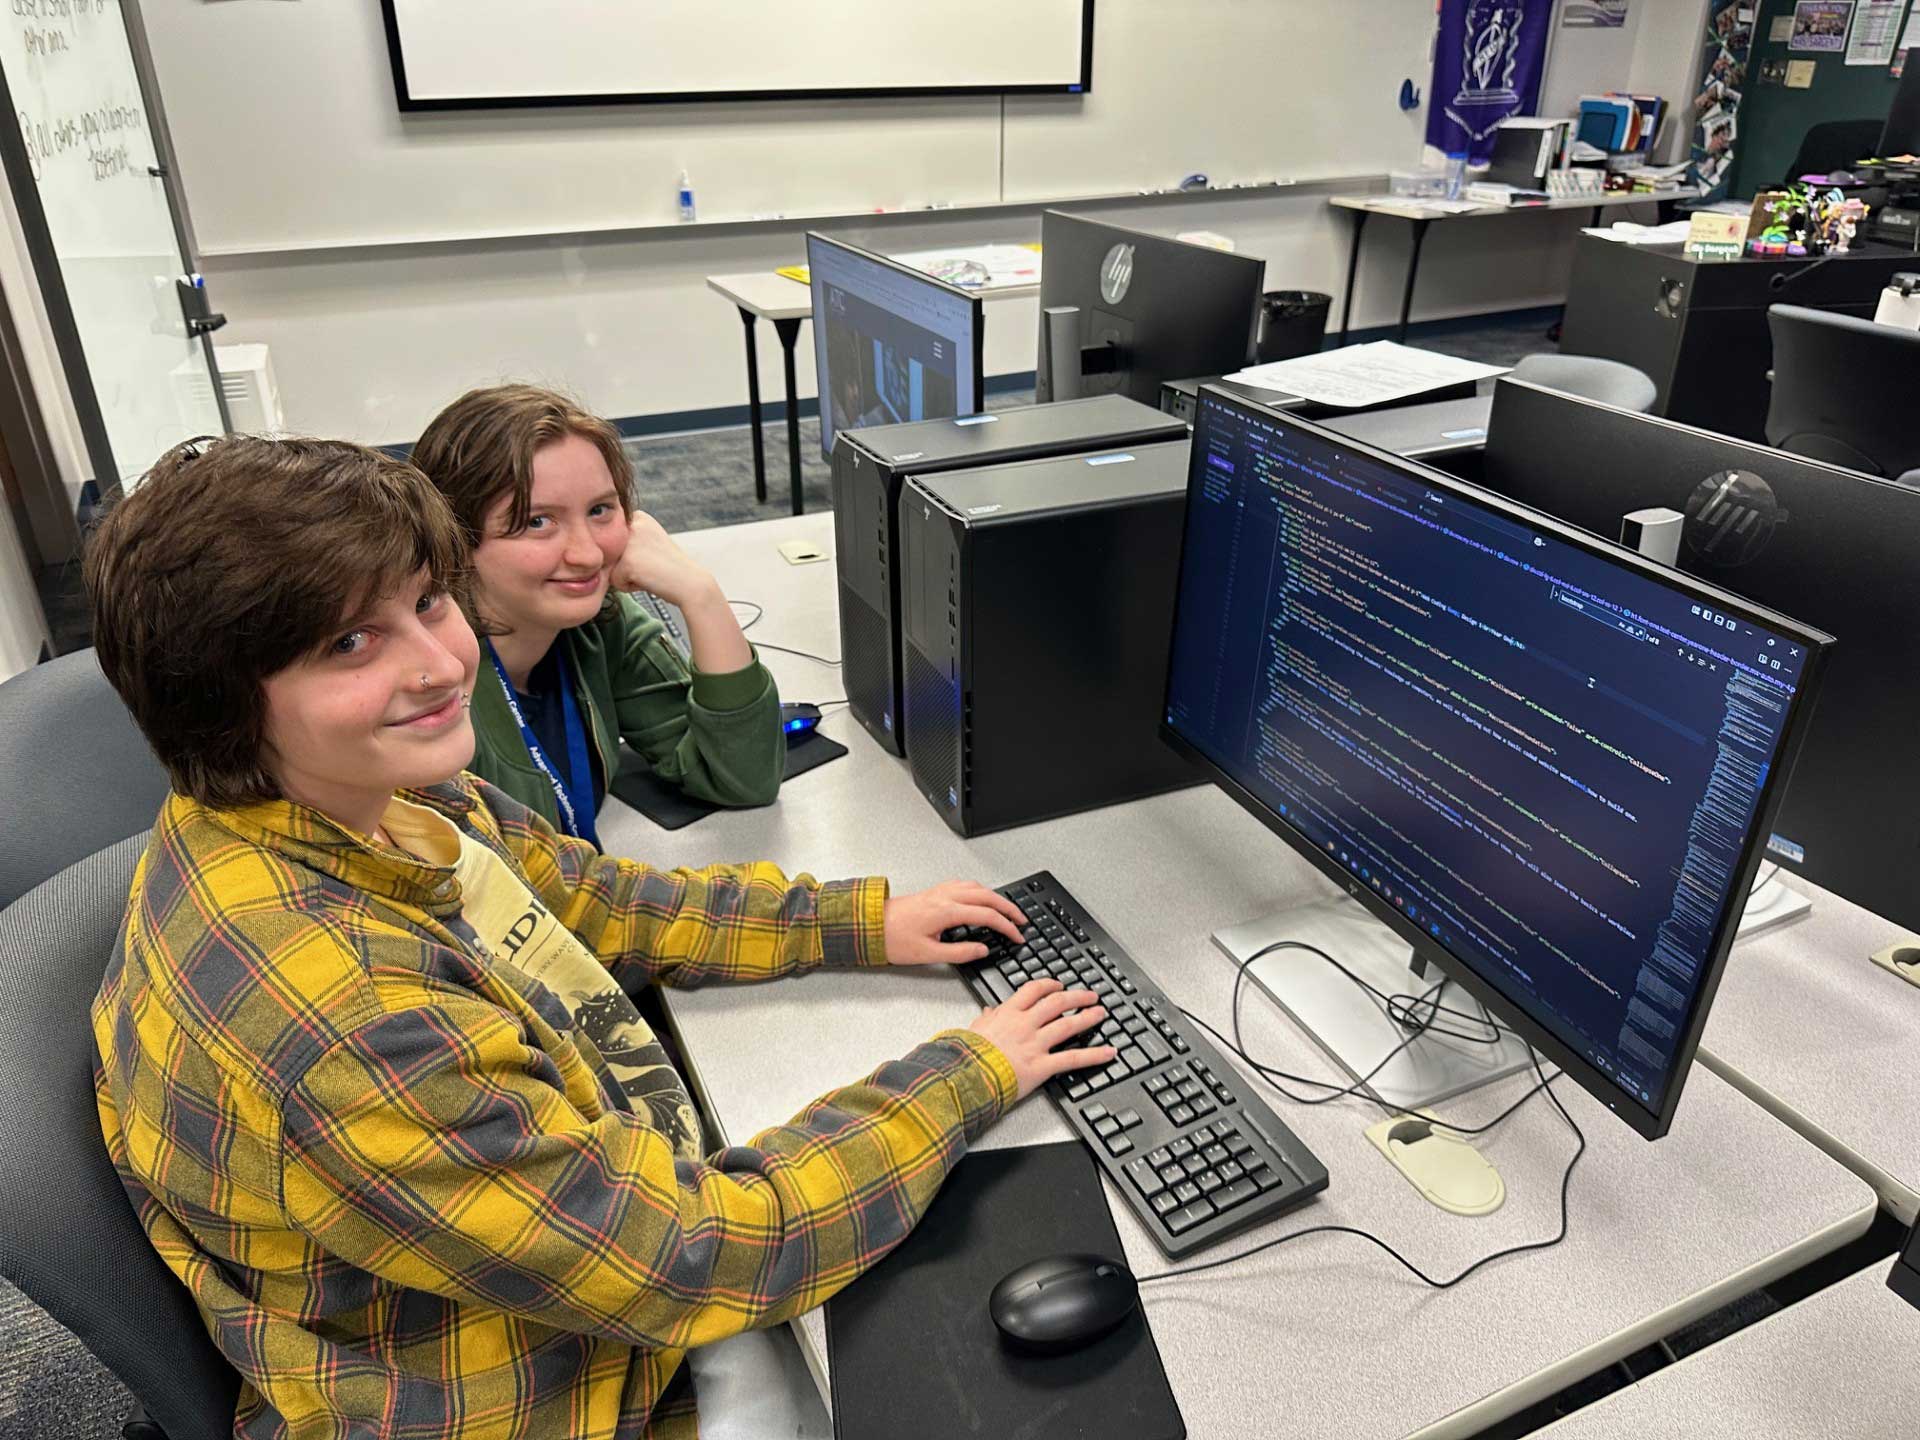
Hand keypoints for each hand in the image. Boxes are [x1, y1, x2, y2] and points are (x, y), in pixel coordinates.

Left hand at [611, 511, 721, 608]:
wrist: (691, 584)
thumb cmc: (669, 568)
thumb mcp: (648, 544)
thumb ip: (626, 541)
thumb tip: (595, 553)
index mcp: (638, 516)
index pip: (613, 542)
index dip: (630, 556)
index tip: (652, 556)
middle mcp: (633, 523)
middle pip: (610, 554)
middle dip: (627, 565)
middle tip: (652, 565)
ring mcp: (630, 541)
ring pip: (610, 567)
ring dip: (627, 576)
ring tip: (650, 572)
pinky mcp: (628, 561)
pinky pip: (615, 581)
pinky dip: (629, 586)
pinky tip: (649, 580)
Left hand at [883, 880, 1027, 965]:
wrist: (870, 926)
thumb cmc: (893, 939)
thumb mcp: (928, 954)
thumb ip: (959, 952)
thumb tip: (982, 949)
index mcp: (946, 911)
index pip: (987, 915)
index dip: (1007, 926)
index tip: (1017, 936)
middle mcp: (945, 896)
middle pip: (987, 895)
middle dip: (1008, 907)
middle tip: (1021, 920)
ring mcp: (939, 891)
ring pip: (976, 887)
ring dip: (995, 896)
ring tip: (1006, 909)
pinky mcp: (933, 892)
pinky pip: (964, 885)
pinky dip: (979, 890)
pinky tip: (980, 898)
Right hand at [969, 980, 1114, 1101]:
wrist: (965, 1077)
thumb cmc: (967, 1055)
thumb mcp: (973, 1030)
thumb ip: (985, 1019)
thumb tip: (988, 1011)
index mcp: (1008, 1014)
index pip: (1034, 990)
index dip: (1050, 985)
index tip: (1059, 985)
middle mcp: (1025, 1025)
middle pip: (1057, 1003)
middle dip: (1077, 997)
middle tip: (1090, 996)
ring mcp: (1036, 1044)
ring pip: (1068, 1025)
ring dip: (1088, 1017)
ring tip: (1100, 1013)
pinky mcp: (1042, 1066)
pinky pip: (1073, 1058)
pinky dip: (1094, 1055)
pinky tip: (1109, 1052)